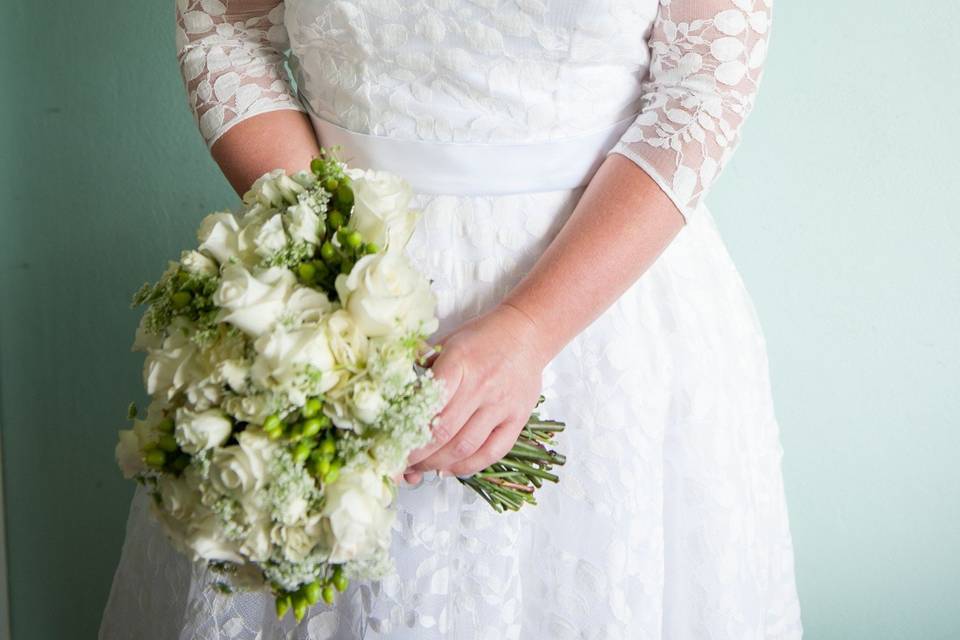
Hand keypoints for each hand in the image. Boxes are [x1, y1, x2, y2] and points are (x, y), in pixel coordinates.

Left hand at [403, 303, 547, 482]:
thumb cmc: (483, 337)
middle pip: (444, 432)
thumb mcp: (448, 342)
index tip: (391, 442)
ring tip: (420, 468)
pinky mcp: (517, 419)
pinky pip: (492, 453)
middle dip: (417, 455)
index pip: (429, 405)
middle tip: (401, 463)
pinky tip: (449, 469)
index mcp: (459, 362)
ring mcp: (502, 406)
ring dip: (437, 464)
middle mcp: (482, 386)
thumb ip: (424, 367)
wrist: (527, 332)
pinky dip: (467, 466)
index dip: (407, 430)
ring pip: (465, 447)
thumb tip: (398, 394)